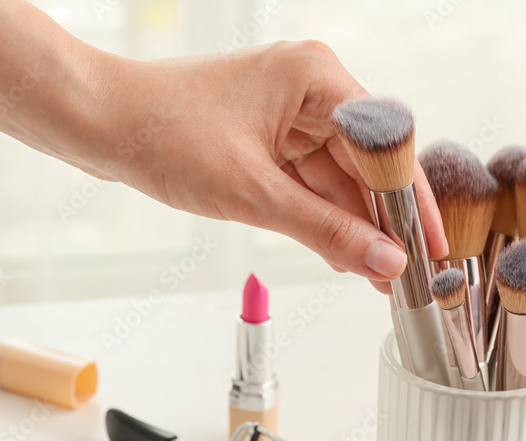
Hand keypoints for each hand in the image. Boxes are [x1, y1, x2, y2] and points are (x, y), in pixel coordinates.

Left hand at [87, 41, 447, 289]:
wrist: (96, 122)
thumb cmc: (162, 134)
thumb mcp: (253, 193)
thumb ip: (326, 231)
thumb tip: (384, 262)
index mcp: (317, 78)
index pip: (386, 147)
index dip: (412, 204)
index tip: (429, 249)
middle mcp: (311, 88)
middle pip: (366, 165)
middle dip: (382, 223)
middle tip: (405, 277)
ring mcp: (290, 113)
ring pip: (339, 178)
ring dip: (352, 227)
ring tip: (377, 278)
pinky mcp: (270, 135)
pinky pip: (310, 181)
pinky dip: (322, 217)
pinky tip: (343, 254)